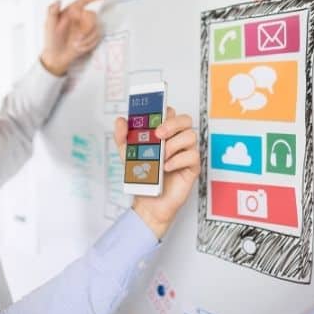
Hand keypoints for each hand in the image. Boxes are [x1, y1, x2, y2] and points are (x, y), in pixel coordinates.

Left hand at [40, 0, 107, 75]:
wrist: (57, 57)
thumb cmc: (51, 41)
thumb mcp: (49, 26)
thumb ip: (52, 12)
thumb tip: (58, 0)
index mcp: (71, 12)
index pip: (85, 0)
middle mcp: (80, 18)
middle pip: (93, 17)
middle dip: (87, 30)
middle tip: (78, 39)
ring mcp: (86, 27)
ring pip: (97, 28)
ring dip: (87, 39)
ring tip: (77, 45)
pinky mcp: (91, 36)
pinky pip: (97, 37)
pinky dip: (89, 44)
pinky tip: (80, 48)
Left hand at [113, 107, 199, 238]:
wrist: (147, 202)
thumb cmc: (142, 177)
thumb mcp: (127, 154)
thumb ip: (123, 137)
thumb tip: (120, 120)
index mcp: (164, 133)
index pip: (170, 113)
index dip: (164, 111)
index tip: (153, 116)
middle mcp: (177, 140)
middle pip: (185, 120)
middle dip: (172, 123)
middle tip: (158, 134)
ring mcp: (186, 152)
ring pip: (191, 136)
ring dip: (173, 144)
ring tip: (161, 157)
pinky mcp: (192, 167)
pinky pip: (192, 156)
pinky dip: (177, 160)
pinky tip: (166, 167)